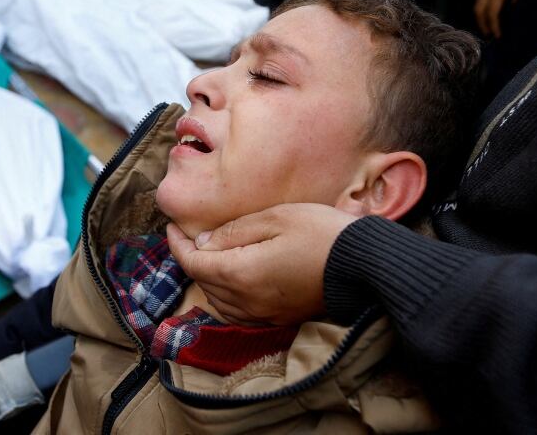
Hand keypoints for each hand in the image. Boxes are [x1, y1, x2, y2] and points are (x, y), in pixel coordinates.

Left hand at [167, 203, 356, 325]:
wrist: (364, 266)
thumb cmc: (321, 234)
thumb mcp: (275, 218)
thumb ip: (235, 231)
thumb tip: (205, 242)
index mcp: (241, 273)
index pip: (193, 262)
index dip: (177, 244)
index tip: (172, 227)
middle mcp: (247, 300)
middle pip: (202, 282)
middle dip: (190, 258)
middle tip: (188, 235)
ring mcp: (263, 313)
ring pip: (217, 301)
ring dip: (206, 279)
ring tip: (208, 255)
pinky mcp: (278, 318)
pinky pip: (237, 313)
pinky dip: (224, 297)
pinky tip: (231, 281)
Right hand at [474, 0, 528, 37]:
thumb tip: (514, 5)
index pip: (492, 11)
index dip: (493, 26)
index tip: (497, 37)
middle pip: (479, 10)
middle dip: (482, 24)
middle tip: (488, 36)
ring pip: (478, 2)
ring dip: (480, 15)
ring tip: (486, 24)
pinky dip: (482, 4)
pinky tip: (487, 5)